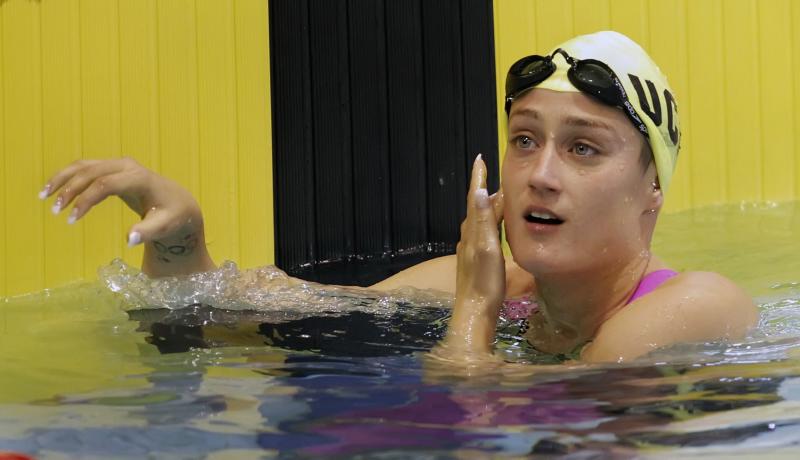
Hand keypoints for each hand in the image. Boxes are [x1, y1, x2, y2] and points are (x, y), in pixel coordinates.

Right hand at [40, 157, 214, 275]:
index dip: (86, 200)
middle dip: (70, 189)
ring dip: (63, 179)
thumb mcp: (165, 226)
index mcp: (140, 178)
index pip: (106, 184)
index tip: (72, 219)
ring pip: (84, 166)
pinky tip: (53, 190)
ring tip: (44, 197)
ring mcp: (119, 165)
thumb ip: (148, 232)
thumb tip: (129, 239)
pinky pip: (86, 168)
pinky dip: (68, 177)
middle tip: (55, 211)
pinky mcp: (113, 168)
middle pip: (91, 172)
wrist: (179, 203)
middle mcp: (128, 166)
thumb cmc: (173, 216)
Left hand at [443, 154, 504, 354]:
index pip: (475, 197)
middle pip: (477, 206)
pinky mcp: (474, 260)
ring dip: (488, 205)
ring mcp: (470, 249)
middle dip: (485, 188)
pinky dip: (489, 222)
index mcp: (472, 231)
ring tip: (498, 195)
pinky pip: (482, 233)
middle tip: (494, 172)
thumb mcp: (487, 248)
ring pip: (479, 220)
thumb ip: (484, 220)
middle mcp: (468, 237)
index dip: (478, 178)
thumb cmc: (484, 283)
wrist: (475, 312)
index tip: (481, 159)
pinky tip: (494, 228)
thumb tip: (478, 191)